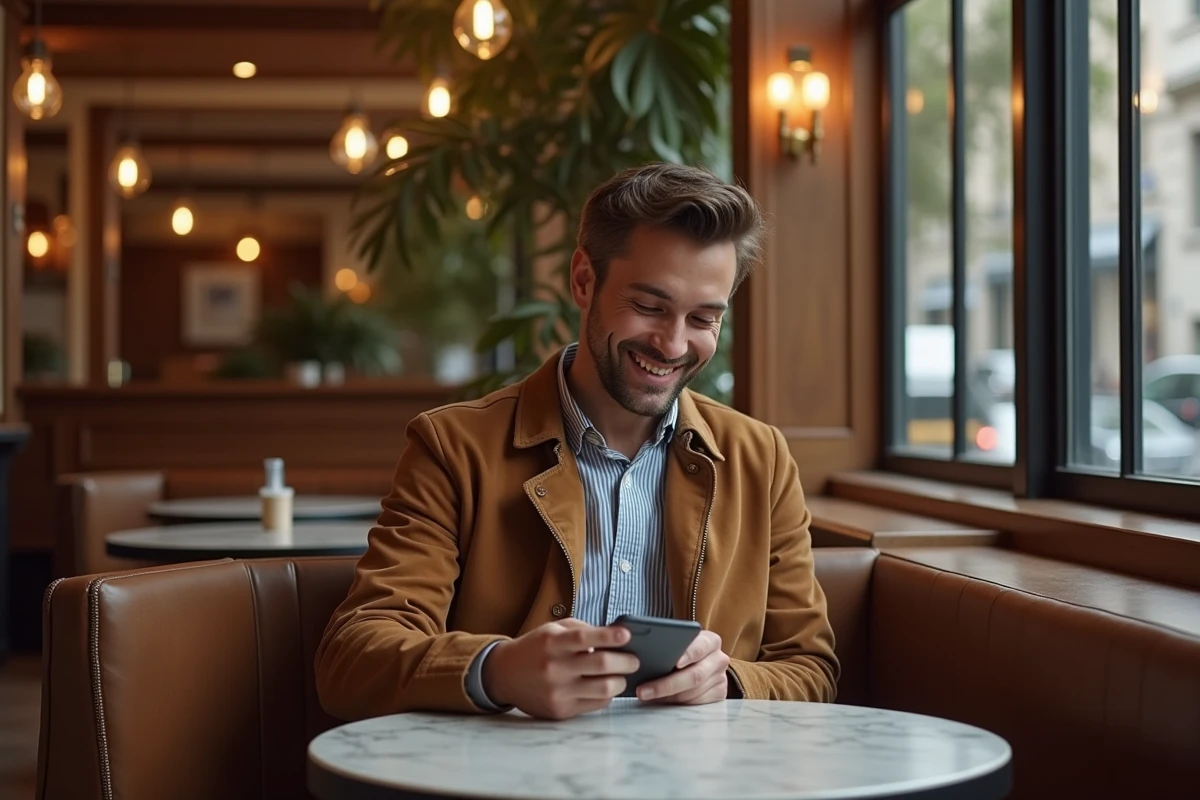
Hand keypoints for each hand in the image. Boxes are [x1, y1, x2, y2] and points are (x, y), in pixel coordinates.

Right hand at [483, 618, 639, 719]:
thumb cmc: (536, 648)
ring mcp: (557, 691)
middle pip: (601, 665)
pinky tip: (605, 686)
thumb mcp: (552, 630)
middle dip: (626, 662)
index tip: (627, 635)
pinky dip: (606, 695)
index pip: (585, 638)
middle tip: (634, 660)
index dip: (609, 636)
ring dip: (620, 681)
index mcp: (552, 642)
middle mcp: (555, 667)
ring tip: (622, 675)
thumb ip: (581, 630)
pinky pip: (595, 704)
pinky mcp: (560, 710)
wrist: (504, 675)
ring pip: (603, 688)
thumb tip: (614, 636)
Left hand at [635, 630, 728, 704]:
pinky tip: (663, 700)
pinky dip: (677, 704)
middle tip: (644, 690)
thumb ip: (670, 647)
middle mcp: (718, 659)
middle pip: (695, 675)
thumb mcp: (680, 644)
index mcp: (710, 641)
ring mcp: (720, 678)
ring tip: (647, 696)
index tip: (675, 663)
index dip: (688, 654)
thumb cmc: (684, 652)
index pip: (700, 646)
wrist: (703, 663)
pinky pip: (696, 704)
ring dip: (668, 697)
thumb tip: (644, 656)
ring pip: (693, 693)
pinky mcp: (719, 695)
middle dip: (667, 685)